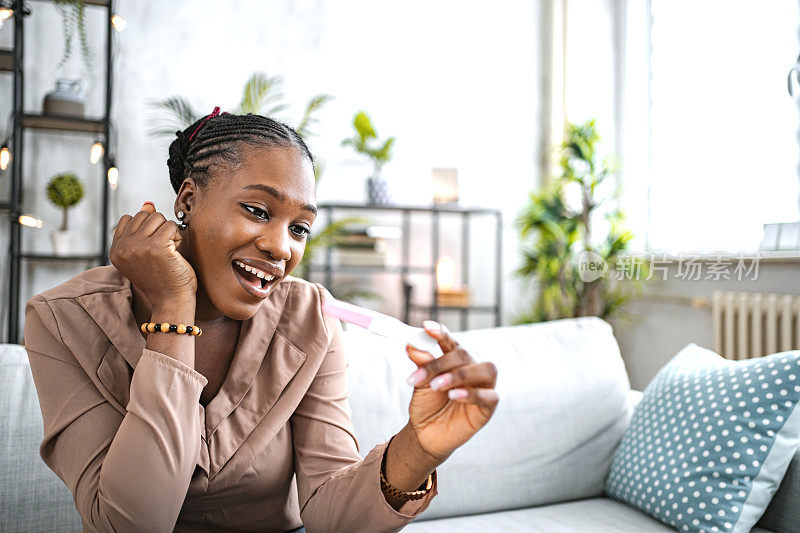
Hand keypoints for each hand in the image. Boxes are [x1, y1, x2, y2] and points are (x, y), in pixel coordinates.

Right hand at [109, 202, 196, 308]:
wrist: (171, 301)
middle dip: (158, 227)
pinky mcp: (156, 247)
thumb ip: (142, 229)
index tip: (152, 246)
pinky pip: (171, 225)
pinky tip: (175, 253)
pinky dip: (177, 236)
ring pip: (158, 217)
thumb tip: (148, 203)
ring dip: (169, 231)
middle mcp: (123, 248)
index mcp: (115, 250)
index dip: (145, 227)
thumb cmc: (162, 278)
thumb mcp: (145, 253)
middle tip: (163, 249)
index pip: (128, 218)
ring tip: (169, 250)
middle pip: (144, 215)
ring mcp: (138, 246)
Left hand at [404, 321, 498, 462]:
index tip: (426, 327)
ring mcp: (483, 386)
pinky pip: (489, 396)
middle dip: (441, 364)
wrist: (426, 434)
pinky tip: (454, 396)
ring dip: (460, 375)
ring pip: (485, 370)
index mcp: (455, 360)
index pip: (451, 341)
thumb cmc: (426, 405)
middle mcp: (472, 369)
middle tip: (420, 377)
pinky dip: (471, 394)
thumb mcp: (420, 383)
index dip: (441, 332)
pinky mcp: (488, 407)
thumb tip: (412, 344)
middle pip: (464, 355)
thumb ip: (421, 364)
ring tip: (438, 386)